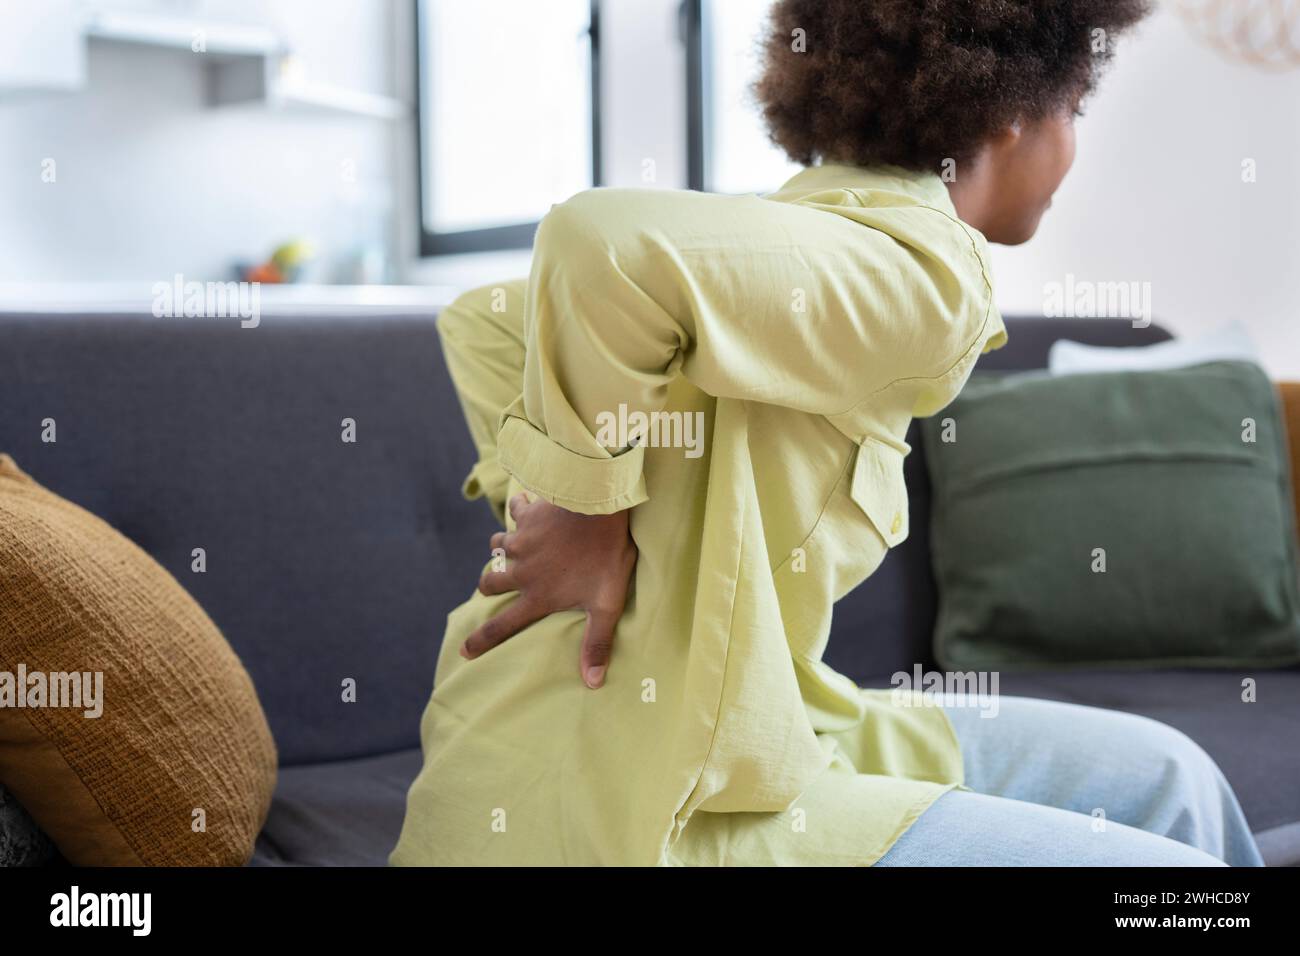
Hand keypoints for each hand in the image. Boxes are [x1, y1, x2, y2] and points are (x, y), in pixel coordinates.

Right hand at [461, 492, 636, 688]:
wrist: (596, 508)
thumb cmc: (604, 558)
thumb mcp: (606, 605)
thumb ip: (596, 642)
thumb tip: (592, 682)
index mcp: (538, 596)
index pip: (503, 626)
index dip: (481, 641)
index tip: (464, 650)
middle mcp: (522, 572)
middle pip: (490, 583)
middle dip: (487, 586)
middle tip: (491, 586)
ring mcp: (521, 542)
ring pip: (496, 546)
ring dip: (500, 548)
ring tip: (508, 547)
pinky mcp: (528, 516)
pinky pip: (515, 511)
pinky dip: (519, 508)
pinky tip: (526, 502)